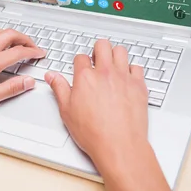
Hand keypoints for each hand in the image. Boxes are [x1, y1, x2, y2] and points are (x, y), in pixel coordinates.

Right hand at [44, 39, 147, 167]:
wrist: (119, 145)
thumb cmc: (94, 132)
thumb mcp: (67, 111)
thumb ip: (59, 89)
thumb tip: (52, 76)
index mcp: (85, 77)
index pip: (80, 57)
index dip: (79, 62)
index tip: (81, 68)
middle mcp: (105, 73)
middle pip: (102, 45)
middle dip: (98, 50)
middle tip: (97, 59)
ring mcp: (124, 78)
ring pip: (121, 51)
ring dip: (115, 55)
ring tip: (112, 65)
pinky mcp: (139, 86)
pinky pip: (138, 67)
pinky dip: (132, 70)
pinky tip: (127, 78)